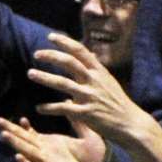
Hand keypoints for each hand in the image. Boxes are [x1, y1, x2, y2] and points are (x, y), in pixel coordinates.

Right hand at [0, 115, 103, 161]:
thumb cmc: (95, 157)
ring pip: (26, 152)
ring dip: (14, 144)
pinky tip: (18, 157)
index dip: (24, 127)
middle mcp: (45, 153)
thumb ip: (77, 121)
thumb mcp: (88, 135)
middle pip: (23, 140)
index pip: (32, 134)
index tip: (20, 117)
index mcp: (51, 143)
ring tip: (4, 135)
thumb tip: (69, 101)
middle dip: (11, 131)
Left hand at [27, 33, 151, 144]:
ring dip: (44, 77)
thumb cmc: (117, 103)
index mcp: (99, 72)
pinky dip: (49, 108)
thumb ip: (95, 70)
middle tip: (36, 54)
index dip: (65, 42)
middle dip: (51, 56)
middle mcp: (94, 81)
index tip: (51, 36)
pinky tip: (38, 108)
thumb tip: (88, 55)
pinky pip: (63, 108)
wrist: (130, 124)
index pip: (81, 51)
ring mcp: (90, 97)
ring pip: (63, 83)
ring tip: (30, 73)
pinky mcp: (86, 113)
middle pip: (69, 62)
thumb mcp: (108, 81)